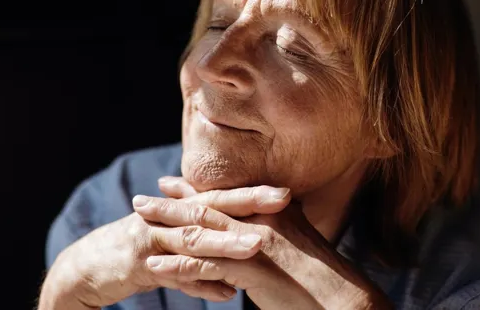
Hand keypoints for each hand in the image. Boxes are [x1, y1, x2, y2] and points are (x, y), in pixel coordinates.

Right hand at [37, 184, 289, 309]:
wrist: (86, 268)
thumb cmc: (137, 256)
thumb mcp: (170, 252)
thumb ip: (201, 257)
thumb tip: (233, 276)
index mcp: (179, 211)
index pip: (220, 198)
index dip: (252, 193)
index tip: (288, 193)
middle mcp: (168, 218)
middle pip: (211, 207)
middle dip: (247, 202)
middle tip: (283, 199)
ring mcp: (153, 238)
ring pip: (194, 239)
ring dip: (226, 242)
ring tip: (257, 246)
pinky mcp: (138, 263)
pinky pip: (173, 274)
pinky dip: (199, 285)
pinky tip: (226, 295)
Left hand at [132, 176, 391, 309]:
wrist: (342, 298)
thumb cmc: (322, 276)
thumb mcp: (298, 241)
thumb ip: (278, 227)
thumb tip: (259, 227)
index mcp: (270, 210)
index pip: (224, 195)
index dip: (194, 188)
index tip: (170, 182)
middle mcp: (259, 219)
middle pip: (206, 206)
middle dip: (170, 202)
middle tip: (142, 197)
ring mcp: (253, 241)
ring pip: (200, 230)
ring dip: (165, 227)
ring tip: (137, 225)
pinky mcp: (249, 267)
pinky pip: (204, 265)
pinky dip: (177, 267)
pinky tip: (154, 268)